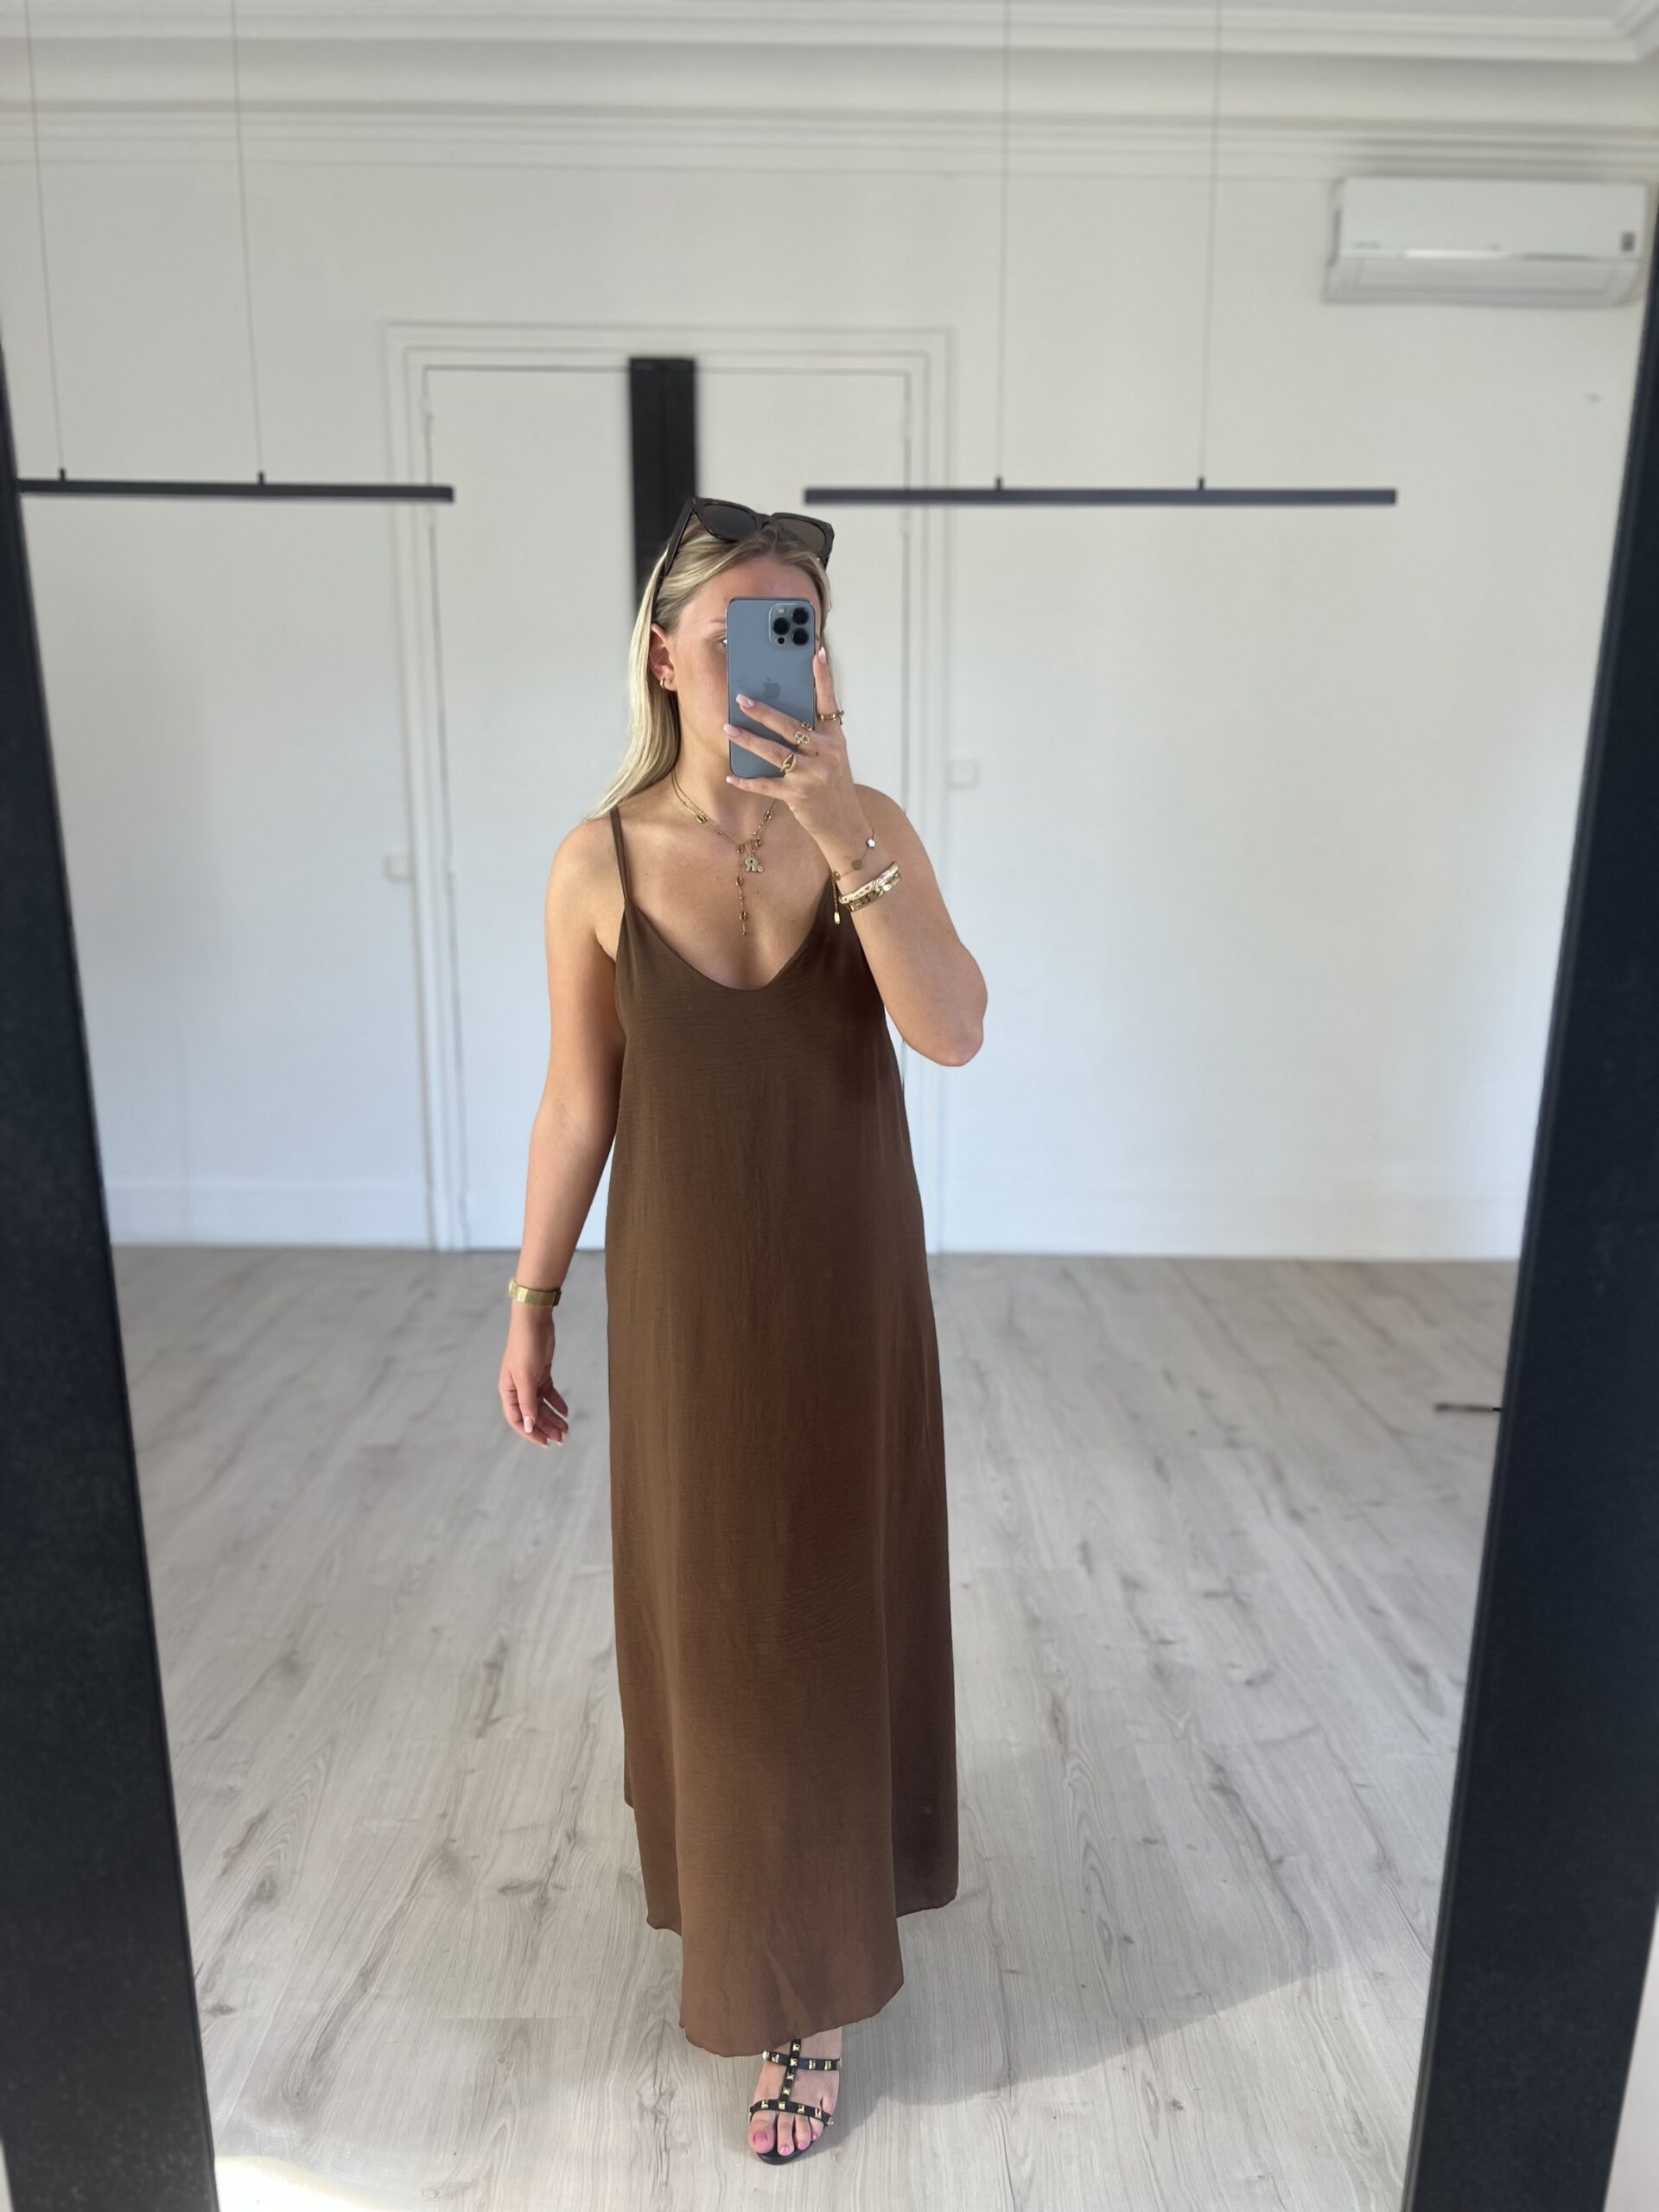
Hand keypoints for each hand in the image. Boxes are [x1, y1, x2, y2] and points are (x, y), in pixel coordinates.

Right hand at [500, 1315, 569, 1447]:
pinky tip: (565, 1411)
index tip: (545, 1443)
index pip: (517, 1419)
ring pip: (542, 1405)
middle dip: (546, 1427)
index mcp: (508, 1391)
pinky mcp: (541, 1373)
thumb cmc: (524, 1347)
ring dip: (553, 1417)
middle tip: (562, 1438)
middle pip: (532, 1414)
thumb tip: (528, 1426)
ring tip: (566, 1429)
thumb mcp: (526, 1378)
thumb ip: (527, 1403)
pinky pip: (549, 1393)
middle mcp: (517, 1388)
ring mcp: (530, 1381)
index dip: (530, 1433)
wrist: (533, 1322)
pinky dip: (557, 1402)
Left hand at [723, 643, 863, 848]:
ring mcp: (812, 775)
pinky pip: (767, 785)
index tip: (816, 651)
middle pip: (791, 726)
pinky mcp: (798, 796)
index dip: (823, 677)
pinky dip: (747, 781)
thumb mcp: (832, 756)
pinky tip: (732, 775)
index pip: (829, 702)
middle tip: (741, 698)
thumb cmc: (833, 786)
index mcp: (835, 739)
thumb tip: (781, 714)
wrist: (845, 825)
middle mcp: (826, 754)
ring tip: (728, 727)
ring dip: (748, 739)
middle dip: (764, 712)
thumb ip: (814, 735)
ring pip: (774, 752)